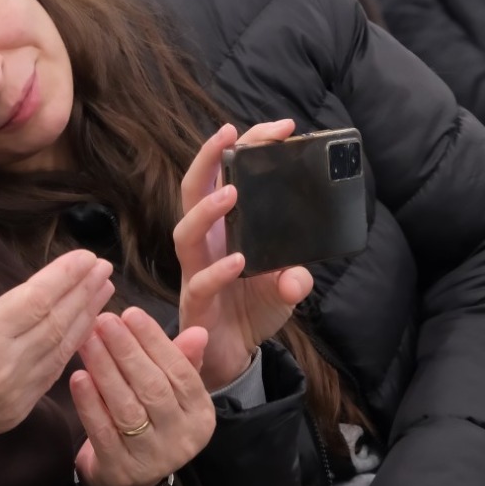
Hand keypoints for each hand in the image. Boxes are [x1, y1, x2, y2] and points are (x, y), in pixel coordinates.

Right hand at [0, 217, 114, 465]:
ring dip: (85, 318)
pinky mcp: (14, 413)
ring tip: (103, 293)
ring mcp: (13, 394)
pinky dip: (70, 350)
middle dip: (84, 292)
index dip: (66, 275)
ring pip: (61, 350)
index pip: (38, 298)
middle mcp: (4, 366)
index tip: (87, 256)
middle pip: (57, 322)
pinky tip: (81, 332)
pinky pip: (52, 376)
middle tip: (104, 267)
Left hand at [71, 308, 215, 485]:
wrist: (126, 479)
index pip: (180, 372)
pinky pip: (103, 431)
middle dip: (127, 350)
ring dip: (105, 370)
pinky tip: (77, 377)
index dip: (155, 341)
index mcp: (201, 414)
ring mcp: (152, 458)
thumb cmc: (150, 420)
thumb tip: (199, 331)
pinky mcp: (120, 470)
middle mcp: (182, 438)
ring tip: (88, 340)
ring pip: (127, 408)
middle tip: (104, 320)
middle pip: (153, 388)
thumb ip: (181, 360)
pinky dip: (89, 403)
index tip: (130, 313)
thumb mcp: (172, 393)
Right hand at [175, 120, 314, 386]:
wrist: (233, 358)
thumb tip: (298, 277)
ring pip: (186, 231)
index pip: (226, 176)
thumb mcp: (283, 287)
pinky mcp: (196, 302)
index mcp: (224, 229)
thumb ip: (293, 276)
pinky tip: (239, 261)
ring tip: (231, 193)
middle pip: (193, 191)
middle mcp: (205, 243)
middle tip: (229, 133)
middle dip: (208, 159)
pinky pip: (202, 281)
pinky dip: (219, 270)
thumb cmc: (249, 311)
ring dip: (207, 210)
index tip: (279, 127)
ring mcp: (196, 270)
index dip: (246, 149)